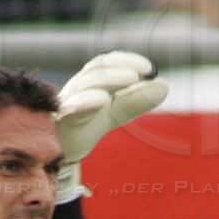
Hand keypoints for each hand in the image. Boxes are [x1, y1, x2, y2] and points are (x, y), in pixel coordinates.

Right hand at [54, 51, 167, 201]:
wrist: (54, 157)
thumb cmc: (81, 129)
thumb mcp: (112, 114)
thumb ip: (134, 101)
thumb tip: (164, 85)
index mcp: (88, 83)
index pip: (105, 63)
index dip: (126, 61)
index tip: (149, 69)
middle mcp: (75, 89)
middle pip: (94, 71)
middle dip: (119, 70)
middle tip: (142, 73)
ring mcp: (62, 106)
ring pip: (82, 87)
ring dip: (107, 81)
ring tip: (129, 81)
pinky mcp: (54, 123)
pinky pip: (66, 110)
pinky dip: (83, 103)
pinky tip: (100, 101)